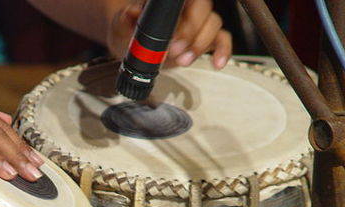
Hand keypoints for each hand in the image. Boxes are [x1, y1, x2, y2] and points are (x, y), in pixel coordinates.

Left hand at [107, 0, 231, 69]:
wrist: (130, 47)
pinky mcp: (202, 40)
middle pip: (204, 10)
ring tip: (182, 61)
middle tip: (174, 51)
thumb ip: (127, 17)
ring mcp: (197, 23)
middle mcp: (187, 8)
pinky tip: (217, 63)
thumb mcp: (122, 24)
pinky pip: (222, 40)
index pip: (188, 0)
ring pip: (213, 25)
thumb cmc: (128, 30)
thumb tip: (134, 12)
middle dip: (191, 33)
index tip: (172, 36)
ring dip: (200, 45)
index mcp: (169, 2)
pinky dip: (223, 51)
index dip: (186, 16)